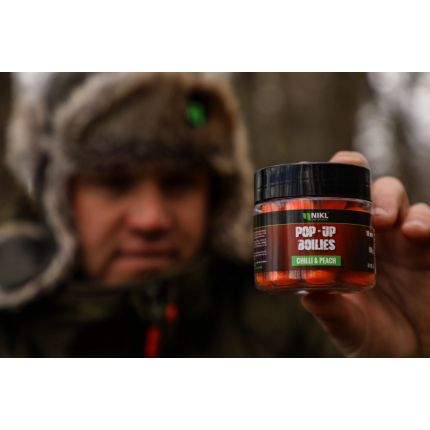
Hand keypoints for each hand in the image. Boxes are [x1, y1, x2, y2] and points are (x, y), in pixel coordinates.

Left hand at [302, 151, 429, 356]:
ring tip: (386, 221)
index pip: (333, 204)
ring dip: (390, 199)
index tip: (310, 176)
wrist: (410, 356)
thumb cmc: (371, 337)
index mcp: (343, 245)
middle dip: (360, 181)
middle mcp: (371, 235)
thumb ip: (329, 310)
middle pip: (364, 189)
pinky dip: (425, 220)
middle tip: (357, 199)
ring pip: (397, 196)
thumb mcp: (345, 324)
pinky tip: (415, 233)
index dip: (324, 184)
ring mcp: (402, 240)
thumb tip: (309, 293)